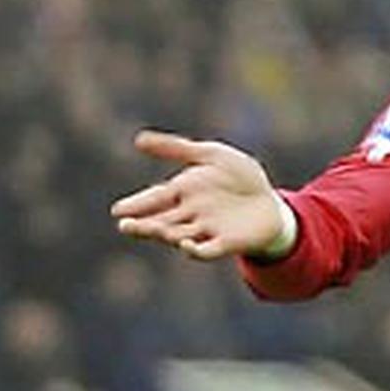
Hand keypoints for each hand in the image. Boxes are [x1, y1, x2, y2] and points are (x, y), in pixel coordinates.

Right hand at [111, 130, 282, 260]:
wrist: (271, 201)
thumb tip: (138, 140)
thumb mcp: (211, 155)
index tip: (118, 210)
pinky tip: (185, 244)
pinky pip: (206, 250)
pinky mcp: (226, 243)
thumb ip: (177, 149)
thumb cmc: (240, 177)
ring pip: (178, 235)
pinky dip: (194, 249)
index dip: (137, 204)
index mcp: (183, 192)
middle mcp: (190, 214)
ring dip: (165, 234)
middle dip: (143, 224)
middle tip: (125, 225)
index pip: (155, 198)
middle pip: (161, 221)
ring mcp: (207, 230)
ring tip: (154, 229)